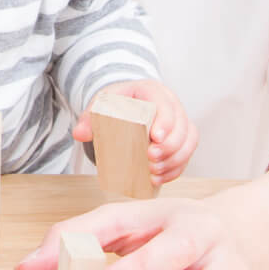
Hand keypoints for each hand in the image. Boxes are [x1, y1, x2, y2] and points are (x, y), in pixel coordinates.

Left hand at [74, 80, 197, 183]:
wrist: (125, 104)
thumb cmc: (116, 103)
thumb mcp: (101, 104)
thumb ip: (89, 118)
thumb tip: (79, 133)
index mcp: (153, 91)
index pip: (165, 104)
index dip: (165, 122)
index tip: (154, 138)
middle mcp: (171, 105)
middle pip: (181, 126)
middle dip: (169, 146)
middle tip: (150, 159)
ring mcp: (179, 122)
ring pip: (189, 141)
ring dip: (174, 160)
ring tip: (154, 172)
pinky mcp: (182, 139)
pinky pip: (187, 154)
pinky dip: (176, 168)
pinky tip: (160, 177)